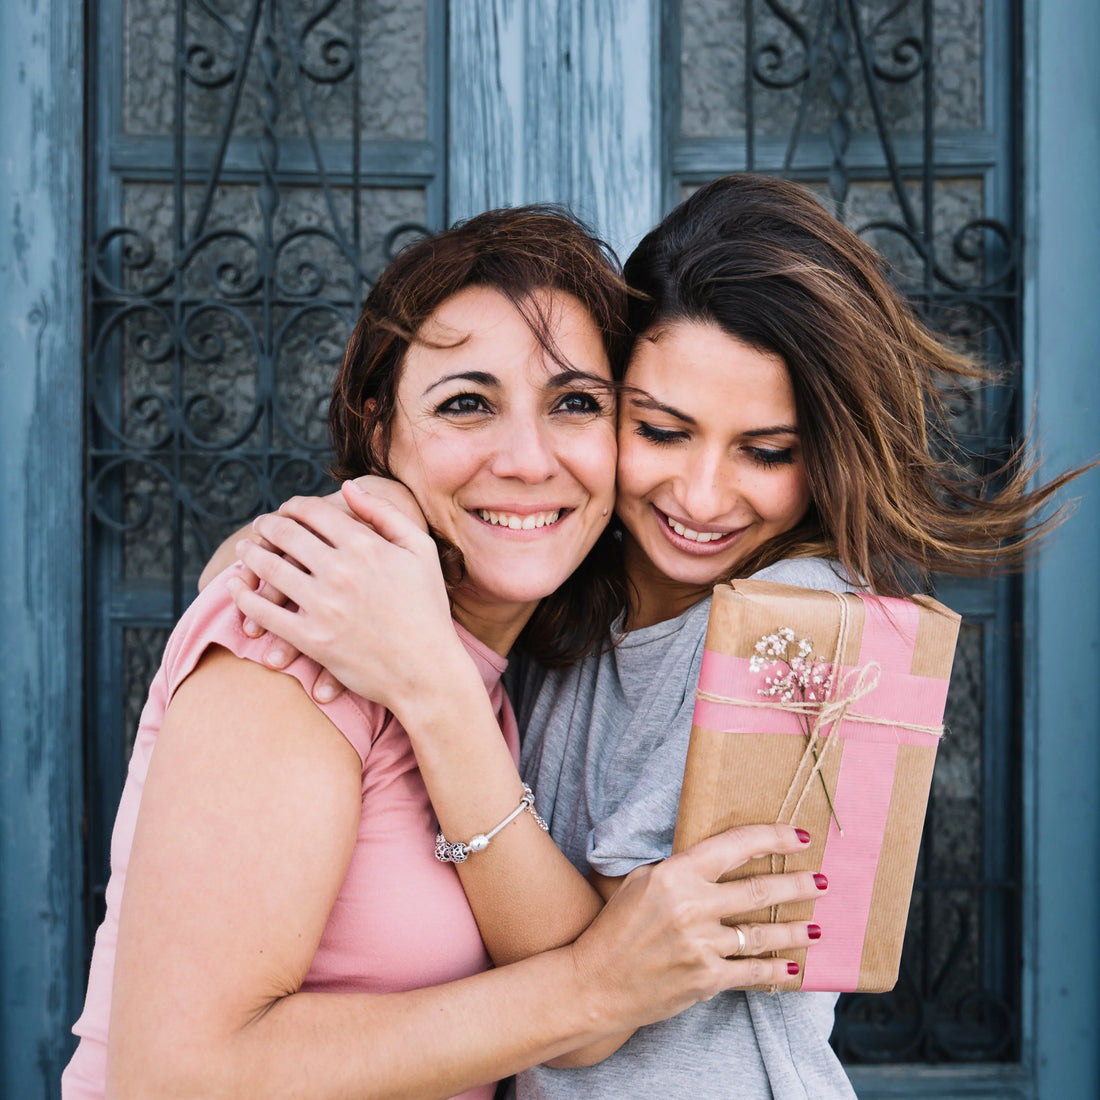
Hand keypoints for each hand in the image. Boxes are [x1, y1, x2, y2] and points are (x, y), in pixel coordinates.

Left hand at [227, 481, 464, 711]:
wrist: (428, 672)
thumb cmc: (428, 609)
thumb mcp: (421, 550)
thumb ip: (385, 513)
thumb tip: (348, 487)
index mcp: (366, 545)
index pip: (312, 511)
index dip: (293, 506)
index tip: (287, 511)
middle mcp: (341, 570)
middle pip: (285, 534)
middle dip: (267, 526)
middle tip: (260, 527)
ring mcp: (323, 606)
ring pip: (268, 568)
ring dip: (249, 554)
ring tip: (245, 551)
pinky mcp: (311, 639)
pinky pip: (263, 612)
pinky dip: (243, 597)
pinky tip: (237, 589)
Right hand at [569, 824, 824, 1026]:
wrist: (594, 983)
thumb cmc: (615, 928)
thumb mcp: (641, 882)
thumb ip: (680, 869)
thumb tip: (719, 859)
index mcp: (675, 874)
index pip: (735, 847)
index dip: (771, 839)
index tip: (798, 836)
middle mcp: (692, 907)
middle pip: (759, 891)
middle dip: (797, 884)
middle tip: (821, 881)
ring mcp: (701, 946)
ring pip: (762, 934)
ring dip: (795, 929)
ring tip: (817, 925)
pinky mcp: (705, 980)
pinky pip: (751, 972)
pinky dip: (776, 970)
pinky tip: (794, 967)